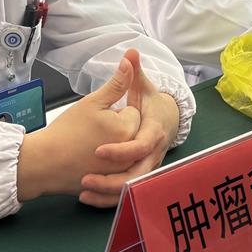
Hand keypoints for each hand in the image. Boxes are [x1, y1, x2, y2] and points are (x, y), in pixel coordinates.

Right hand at [16, 51, 142, 201]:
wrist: (44, 164)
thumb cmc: (66, 132)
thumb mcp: (92, 102)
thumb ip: (116, 82)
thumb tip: (130, 59)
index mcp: (129, 130)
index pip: (132, 112)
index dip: (113, 112)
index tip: (96, 119)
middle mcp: (131, 154)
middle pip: (131, 132)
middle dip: (116, 129)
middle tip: (91, 132)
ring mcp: (122, 172)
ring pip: (125, 151)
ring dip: (113, 147)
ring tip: (89, 145)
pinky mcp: (112, 186)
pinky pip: (118, 171)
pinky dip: (107, 166)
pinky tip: (90, 160)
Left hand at [78, 50, 180, 207]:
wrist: (168, 123)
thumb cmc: (152, 105)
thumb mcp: (144, 88)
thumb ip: (134, 73)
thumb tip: (130, 51)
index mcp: (153, 132)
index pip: (139, 146)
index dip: (120, 151)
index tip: (97, 151)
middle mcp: (153, 154)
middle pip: (136, 176)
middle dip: (110, 181)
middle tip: (84, 179)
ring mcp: (148, 168)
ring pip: (131, 189)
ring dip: (107, 194)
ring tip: (83, 191)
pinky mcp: (141, 179)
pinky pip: (127, 196)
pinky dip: (107, 200)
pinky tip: (87, 198)